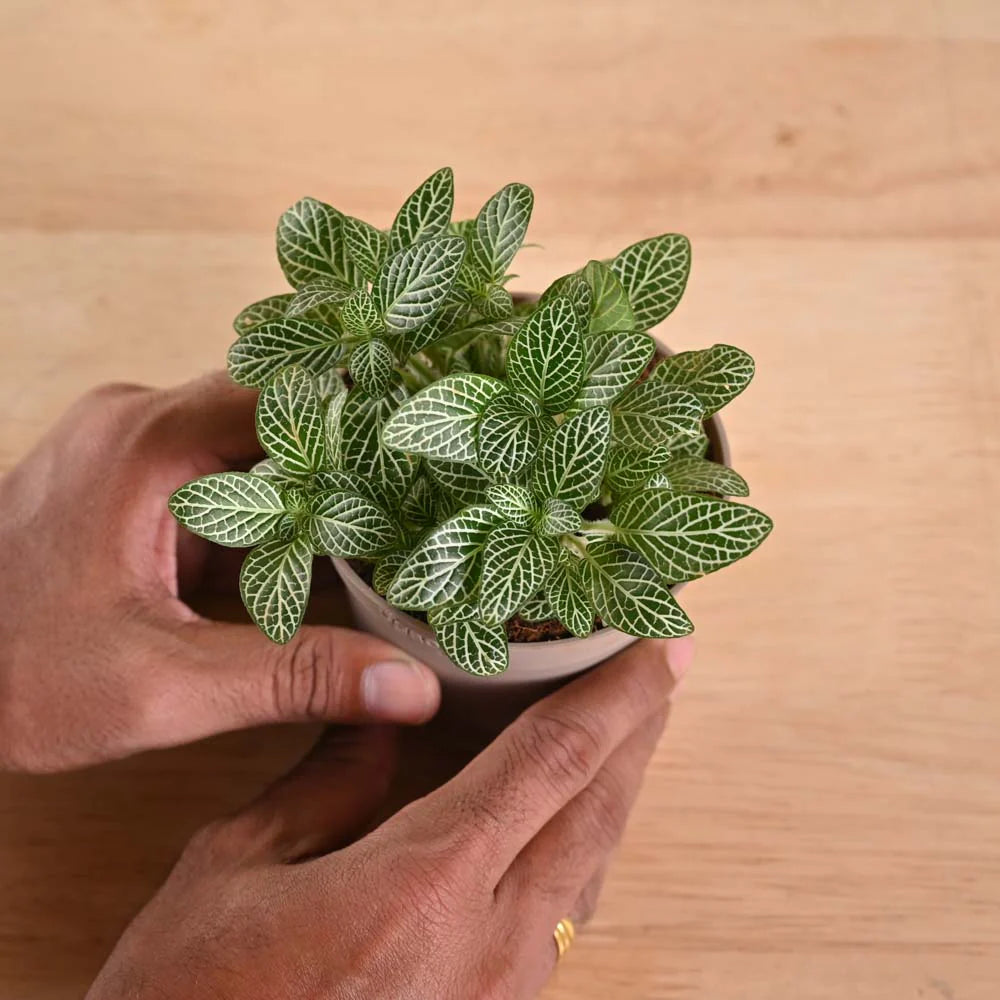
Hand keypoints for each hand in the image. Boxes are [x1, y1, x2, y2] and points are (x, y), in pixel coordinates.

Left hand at [0, 374, 439, 772]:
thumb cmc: (16, 677)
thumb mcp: (163, 688)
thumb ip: (292, 678)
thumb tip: (410, 689)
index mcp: (149, 444)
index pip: (289, 390)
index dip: (368, 414)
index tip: (434, 451)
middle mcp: (140, 420)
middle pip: (279, 408)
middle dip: (352, 451)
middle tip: (429, 491)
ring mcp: (132, 442)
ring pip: (255, 437)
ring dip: (315, 478)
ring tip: (392, 518)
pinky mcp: (131, 475)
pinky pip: (224, 466)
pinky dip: (275, 501)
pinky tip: (319, 544)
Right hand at [87, 637, 691, 999]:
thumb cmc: (190, 998)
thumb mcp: (235, 867)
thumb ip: (326, 782)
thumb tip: (387, 711)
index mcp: (425, 886)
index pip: (554, 759)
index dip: (618, 693)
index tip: (658, 644)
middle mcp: (486, 943)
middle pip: (596, 810)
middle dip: (640, 729)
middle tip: (663, 669)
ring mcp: (498, 991)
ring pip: (590, 866)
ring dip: (617, 787)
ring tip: (629, 729)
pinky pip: (561, 914)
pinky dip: (582, 845)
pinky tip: (573, 819)